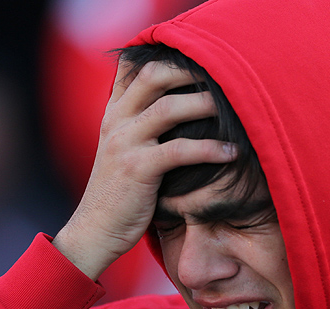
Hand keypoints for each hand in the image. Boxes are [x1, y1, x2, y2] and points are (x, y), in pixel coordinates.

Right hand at [53, 58, 236, 279]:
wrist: (94, 232)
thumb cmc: (119, 195)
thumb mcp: (124, 152)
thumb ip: (142, 126)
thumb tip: (180, 109)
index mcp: (113, 114)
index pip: (134, 67)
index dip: (166, 55)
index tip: (200, 57)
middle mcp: (116, 121)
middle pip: (153, 75)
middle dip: (191, 70)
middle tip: (224, 75)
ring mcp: (125, 143)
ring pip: (169, 107)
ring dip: (205, 104)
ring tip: (234, 108)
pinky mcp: (137, 168)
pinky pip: (180, 150)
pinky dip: (210, 149)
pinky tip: (232, 153)